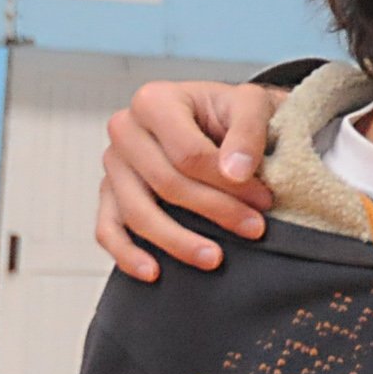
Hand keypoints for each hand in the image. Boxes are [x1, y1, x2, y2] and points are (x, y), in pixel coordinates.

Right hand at [94, 80, 282, 279]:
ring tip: (214, 259)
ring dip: (177, 241)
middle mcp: (125, 130)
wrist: (220, 119)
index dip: (228, 182)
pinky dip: (127, 254)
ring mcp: (113, 164)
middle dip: (214, 210)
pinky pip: (108, 229)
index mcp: (154, 101)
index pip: (188, 153)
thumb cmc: (232, 112)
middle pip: (165, 183)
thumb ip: (248, 131)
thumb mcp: (251, 105)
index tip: (264, 200)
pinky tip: (154, 272)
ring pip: (137, 212)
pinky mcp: (110, 193)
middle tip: (254, 228)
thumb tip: (237, 171)